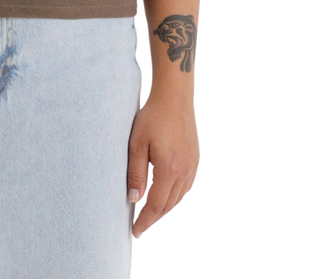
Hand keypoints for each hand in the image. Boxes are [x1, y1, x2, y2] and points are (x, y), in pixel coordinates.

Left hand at [127, 93, 198, 237]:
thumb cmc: (152, 117)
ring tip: (150, 213)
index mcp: (169, 170)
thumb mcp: (137, 144)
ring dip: (165, 208)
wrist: (175, 97)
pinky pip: (186, 186)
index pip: (156, 205)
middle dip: (154, 217)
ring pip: (179, 197)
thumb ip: (135, 173)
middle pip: (169, 205)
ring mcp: (193, 165)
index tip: (135, 231)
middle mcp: (185, 171)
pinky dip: (175, 196)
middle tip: (140, 226)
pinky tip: (166, 195)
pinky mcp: (195, 159)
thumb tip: (133, 199)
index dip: (145, 220)